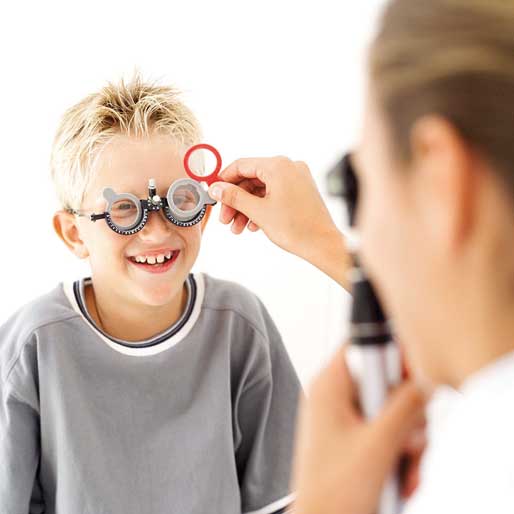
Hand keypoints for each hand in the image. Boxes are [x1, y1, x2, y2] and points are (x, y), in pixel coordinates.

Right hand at [208, 156, 338, 258]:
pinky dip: (261, 208)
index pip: (241, 165)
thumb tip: (216, 188)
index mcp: (278, 166)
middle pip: (251, 179)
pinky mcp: (300, 190)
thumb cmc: (297, 228)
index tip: (214, 193)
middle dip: (236, 200)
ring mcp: (296, 178)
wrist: (323, 244)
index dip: (224, 180)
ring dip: (247, 208)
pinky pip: (274, 194)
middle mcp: (289, 167)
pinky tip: (253, 225)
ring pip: (261, 189)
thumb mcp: (258, 211)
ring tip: (238, 228)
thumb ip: (234, 197)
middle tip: (225, 218)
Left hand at [292, 345, 426, 513]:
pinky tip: (400, 475)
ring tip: (403, 466)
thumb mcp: (378, 445)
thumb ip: (405, 407)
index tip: (414, 373)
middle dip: (406, 412)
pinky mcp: (352, 437)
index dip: (392, 352)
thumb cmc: (332, 491)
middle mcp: (334, 396)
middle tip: (408, 438)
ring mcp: (343, 417)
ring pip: (390, 409)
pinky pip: (385, 430)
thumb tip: (425, 379)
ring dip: (407, 438)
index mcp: (329, 385)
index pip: (363, 343)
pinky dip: (399, 451)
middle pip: (385, 380)